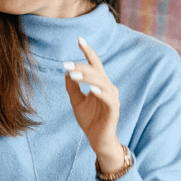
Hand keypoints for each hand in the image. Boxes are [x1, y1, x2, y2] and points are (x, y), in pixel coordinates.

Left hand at [64, 37, 122, 164]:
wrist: (97, 140)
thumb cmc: (90, 120)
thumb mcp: (76, 102)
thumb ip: (72, 88)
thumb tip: (66, 73)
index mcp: (100, 84)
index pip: (95, 64)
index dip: (88, 51)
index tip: (79, 39)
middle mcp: (108, 88)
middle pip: (96, 72)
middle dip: (81, 66)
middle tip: (66, 65)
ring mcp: (112, 98)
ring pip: (102, 82)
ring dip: (88, 78)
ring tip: (73, 75)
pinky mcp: (114, 110)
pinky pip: (108, 99)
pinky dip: (100, 92)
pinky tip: (91, 89)